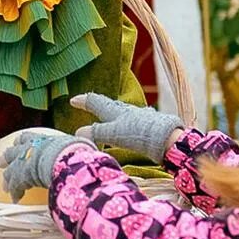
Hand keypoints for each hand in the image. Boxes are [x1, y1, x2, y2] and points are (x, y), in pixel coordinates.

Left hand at [0, 130, 86, 203]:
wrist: (63, 159)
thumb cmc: (73, 151)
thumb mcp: (77, 144)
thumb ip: (77, 146)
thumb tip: (88, 147)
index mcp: (42, 139)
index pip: (28, 138)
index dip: (23, 141)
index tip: (18, 142)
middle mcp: (29, 149)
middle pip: (14, 152)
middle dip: (7, 156)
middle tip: (0, 161)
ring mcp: (23, 162)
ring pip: (11, 170)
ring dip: (8, 178)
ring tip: (5, 186)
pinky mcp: (20, 176)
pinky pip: (15, 186)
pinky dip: (15, 192)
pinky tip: (16, 199)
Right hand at [70, 93, 184, 162]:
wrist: (166, 137)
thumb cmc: (137, 133)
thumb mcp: (113, 133)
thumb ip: (96, 132)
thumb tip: (78, 132)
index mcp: (114, 110)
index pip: (95, 102)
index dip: (83, 101)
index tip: (73, 100)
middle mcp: (125, 110)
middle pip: (108, 105)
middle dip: (97, 105)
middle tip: (87, 104)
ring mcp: (137, 116)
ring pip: (120, 112)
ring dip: (111, 113)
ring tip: (107, 116)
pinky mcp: (147, 125)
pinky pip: (131, 120)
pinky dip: (124, 122)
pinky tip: (130, 126)